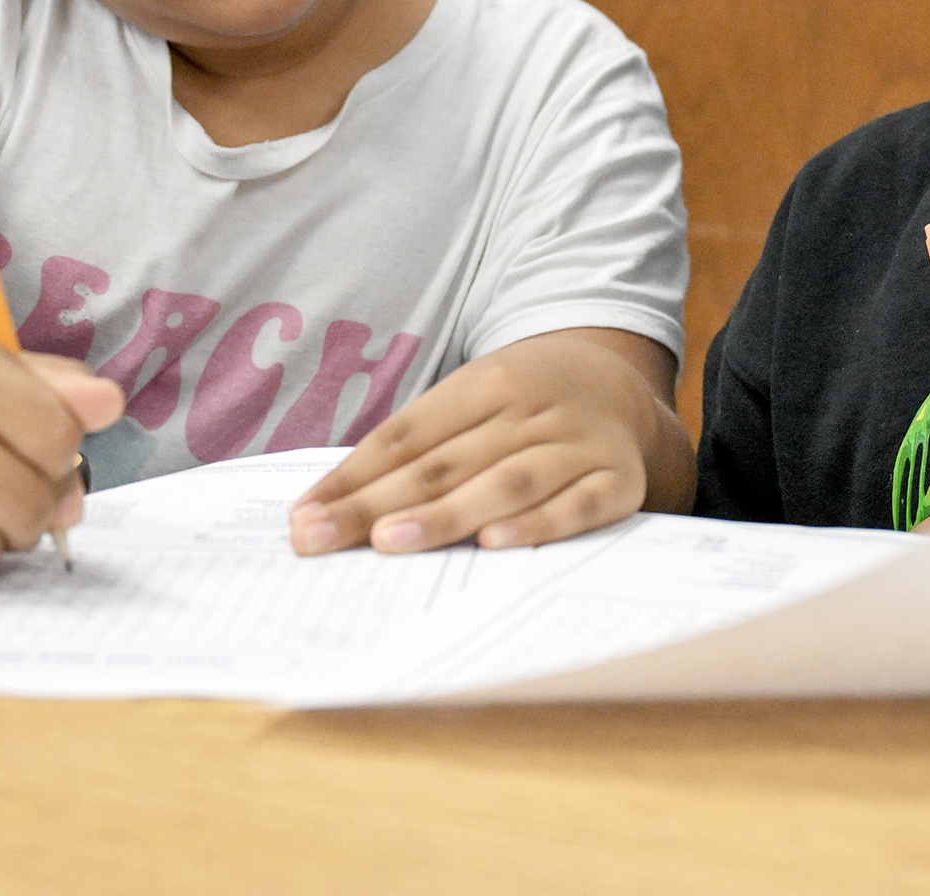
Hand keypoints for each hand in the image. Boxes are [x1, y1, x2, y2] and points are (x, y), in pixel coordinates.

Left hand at [288, 328, 689, 554]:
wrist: (626, 389)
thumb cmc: (527, 407)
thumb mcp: (476, 402)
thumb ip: (420, 447)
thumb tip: (335, 502)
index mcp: (485, 382)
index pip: (406, 434)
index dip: (351, 477)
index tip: (303, 518)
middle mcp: (530, 409)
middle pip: (443, 462)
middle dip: (376, 504)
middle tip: (320, 539)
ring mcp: (576, 444)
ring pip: (504, 481)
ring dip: (445, 514)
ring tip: (390, 541)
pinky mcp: (618, 481)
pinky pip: (577, 507)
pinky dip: (538, 525)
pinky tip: (495, 546)